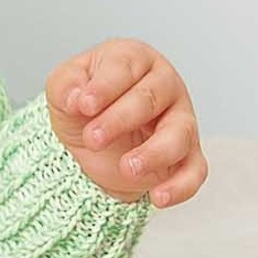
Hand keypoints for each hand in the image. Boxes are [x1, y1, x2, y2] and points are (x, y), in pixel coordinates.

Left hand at [45, 39, 207, 207]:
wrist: (90, 140)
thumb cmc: (83, 105)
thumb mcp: (62, 90)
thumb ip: (66, 86)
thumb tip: (77, 98)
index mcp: (133, 59)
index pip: (124, 67)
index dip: (104, 88)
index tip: (83, 106)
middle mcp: (164, 85)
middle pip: (151, 98)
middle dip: (120, 120)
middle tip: (92, 139)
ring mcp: (180, 119)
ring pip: (179, 134)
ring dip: (154, 153)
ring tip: (127, 168)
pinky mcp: (187, 155)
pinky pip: (194, 171)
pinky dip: (180, 186)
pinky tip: (158, 198)